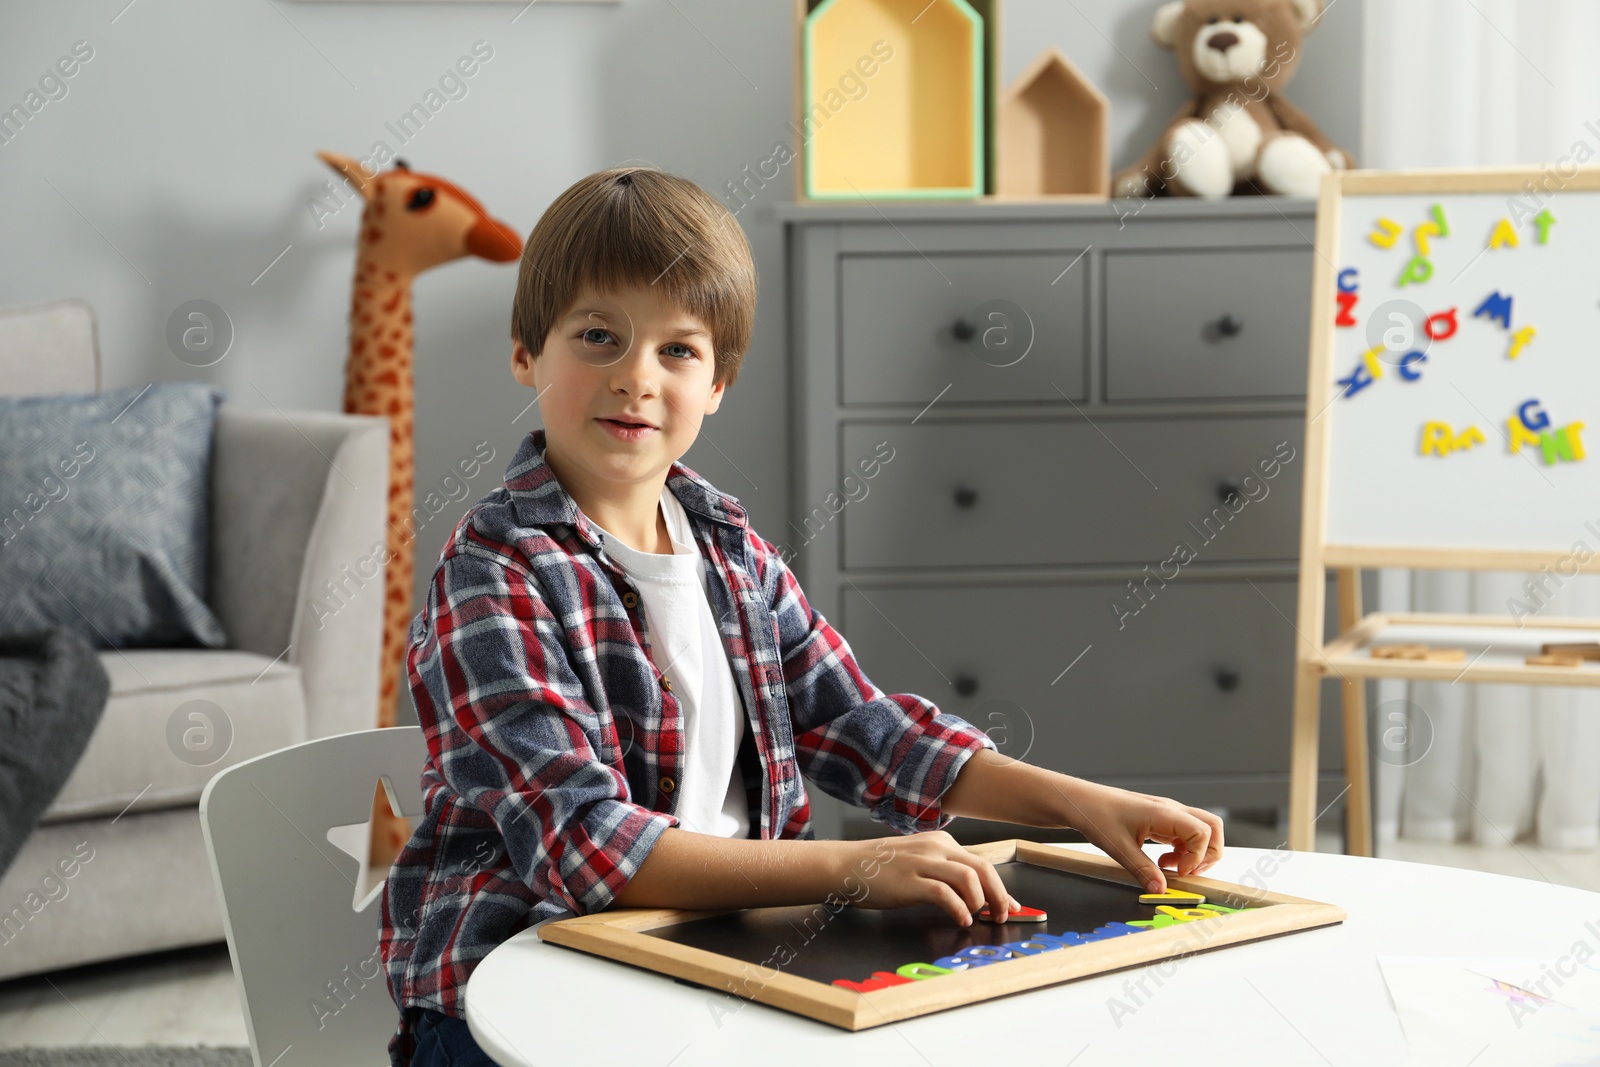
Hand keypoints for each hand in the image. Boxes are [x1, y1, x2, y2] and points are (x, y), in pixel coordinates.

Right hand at [833, 831, 1018, 926]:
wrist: (846, 865)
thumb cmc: (881, 868)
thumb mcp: (918, 860)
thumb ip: (944, 871)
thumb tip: (974, 894)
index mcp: (942, 842)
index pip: (982, 863)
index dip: (1002, 887)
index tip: (1011, 906)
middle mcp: (936, 848)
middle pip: (983, 869)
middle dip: (999, 896)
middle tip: (1000, 916)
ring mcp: (923, 863)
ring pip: (969, 878)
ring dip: (980, 902)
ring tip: (976, 917)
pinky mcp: (910, 881)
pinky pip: (944, 893)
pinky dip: (959, 909)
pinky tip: (961, 920)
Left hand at [1059, 782, 1223, 893]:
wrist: (1080, 801)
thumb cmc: (1096, 815)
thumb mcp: (1118, 848)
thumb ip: (1142, 870)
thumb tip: (1160, 891)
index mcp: (1164, 813)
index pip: (1203, 832)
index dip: (1198, 857)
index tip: (1179, 872)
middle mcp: (1171, 810)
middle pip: (1213, 827)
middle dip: (1209, 854)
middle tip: (1187, 872)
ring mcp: (1167, 814)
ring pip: (1201, 830)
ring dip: (1195, 853)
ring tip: (1171, 868)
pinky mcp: (1161, 820)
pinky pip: (1185, 834)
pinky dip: (1182, 850)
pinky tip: (1162, 862)